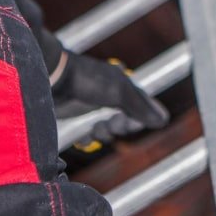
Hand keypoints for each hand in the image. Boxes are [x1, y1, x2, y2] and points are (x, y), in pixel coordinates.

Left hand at [51, 52, 169, 142]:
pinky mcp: (77, 114)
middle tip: (112, 124)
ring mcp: (93, 104)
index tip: (131, 123)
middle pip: (127, 119)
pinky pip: (91, 132)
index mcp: (123, 84)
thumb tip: (163, 120)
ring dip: (106, 133)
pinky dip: (90, 138)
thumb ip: (140, 107)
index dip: (142, 118)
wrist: (52, 78)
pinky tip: (85, 138)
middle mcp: (110, 94)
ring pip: (110, 127)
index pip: (143, 105)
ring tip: (95, 131)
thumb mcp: (119, 92)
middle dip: (122, 127)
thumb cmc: (87, 81)